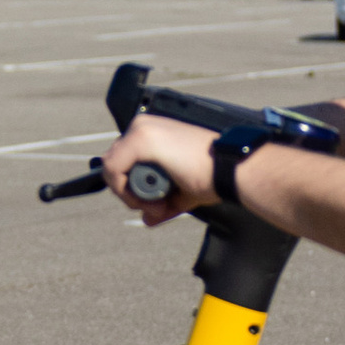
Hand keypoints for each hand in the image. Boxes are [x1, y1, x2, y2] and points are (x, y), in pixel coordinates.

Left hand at [100, 113, 218, 221]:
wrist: (231, 170)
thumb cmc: (214, 176)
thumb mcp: (181, 190)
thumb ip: (163, 202)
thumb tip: (147, 218)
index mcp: (154, 132)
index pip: (125, 159)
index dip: (132, 187)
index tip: (155, 204)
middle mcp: (145, 125)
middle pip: (116, 163)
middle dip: (130, 192)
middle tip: (155, 208)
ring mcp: (142, 130)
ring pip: (112, 167)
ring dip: (129, 195)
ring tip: (156, 206)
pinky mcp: (141, 139)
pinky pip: (113, 169)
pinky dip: (124, 190)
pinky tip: (147, 201)